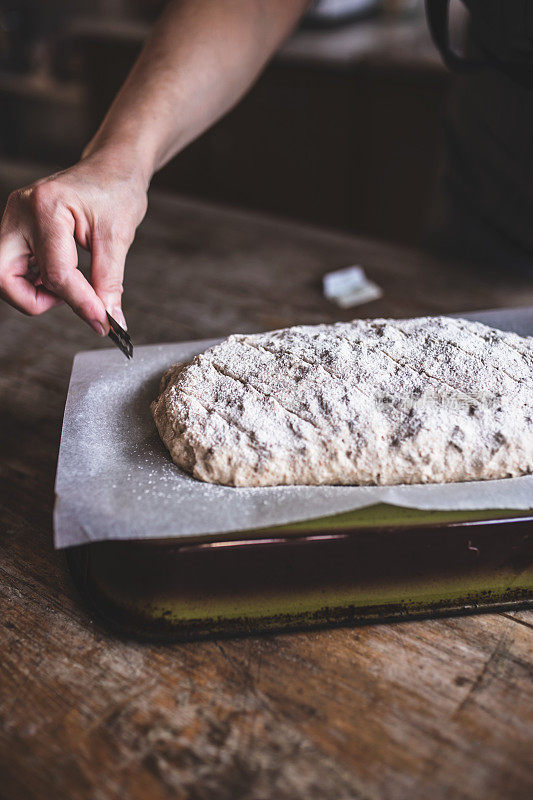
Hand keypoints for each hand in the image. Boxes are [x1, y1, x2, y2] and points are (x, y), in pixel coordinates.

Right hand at [0, 151, 147, 334]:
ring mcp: (14, 219)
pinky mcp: (17, 228)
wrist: (112, 168)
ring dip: (36, 292)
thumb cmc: (116, 190)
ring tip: (72, 285)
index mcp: (46, 207)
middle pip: (5, 277)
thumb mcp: (118, 237)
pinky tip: (63, 276)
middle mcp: (20, 212)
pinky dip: (37, 281)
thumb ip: (109, 282)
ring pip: (6, 276)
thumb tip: (110, 320)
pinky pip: (15, 266)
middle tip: (69, 301)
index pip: (56, 272)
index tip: (102, 322)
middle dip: (34, 301)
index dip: (81, 303)